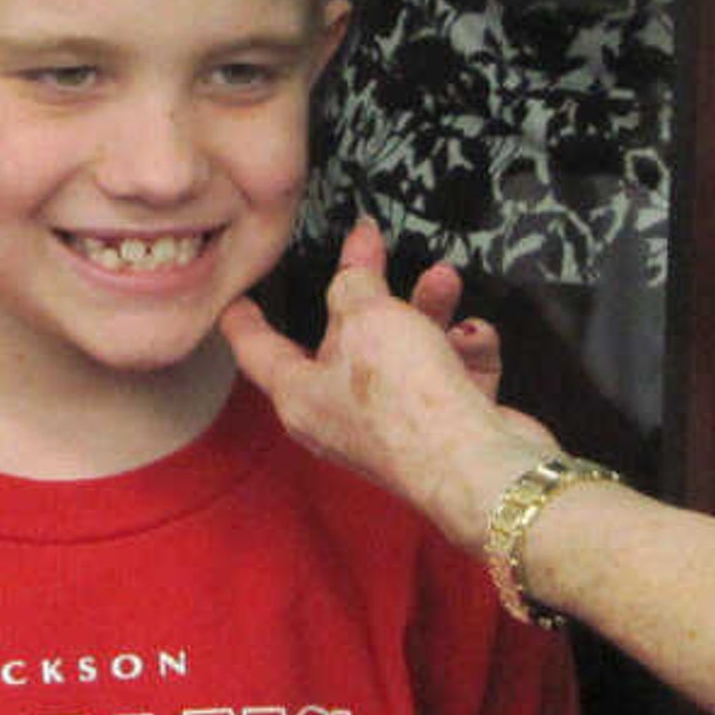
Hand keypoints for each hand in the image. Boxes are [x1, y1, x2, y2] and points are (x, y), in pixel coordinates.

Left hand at [222, 220, 553, 546]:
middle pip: (345, 340)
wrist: (479, 465)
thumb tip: (354, 267)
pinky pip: (448, 374)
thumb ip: (354, 282)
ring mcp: (394, 425)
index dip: (245, 322)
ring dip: (428, 311)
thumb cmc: (408, 402)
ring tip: (444, 280)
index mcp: (302, 397)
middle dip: (368, 293)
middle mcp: (342, 417)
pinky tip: (475, 336)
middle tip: (371, 248)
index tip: (234, 303)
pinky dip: (464, 351)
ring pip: (404, 351)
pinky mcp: (443, 428)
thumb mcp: (368, 317)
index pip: (258, 352)